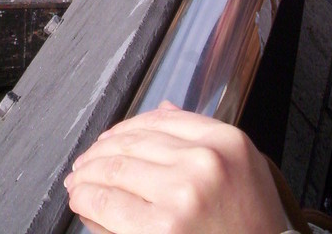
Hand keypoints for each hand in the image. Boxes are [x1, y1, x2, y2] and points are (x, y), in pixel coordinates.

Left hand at [64, 104, 289, 233]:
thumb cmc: (253, 228)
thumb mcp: (243, 170)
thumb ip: (201, 137)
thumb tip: (162, 110)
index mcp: (227, 141)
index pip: (158, 119)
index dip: (124, 129)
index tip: (108, 140)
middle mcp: (206, 162)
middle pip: (131, 143)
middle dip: (99, 154)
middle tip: (83, 165)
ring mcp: (184, 195)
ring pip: (115, 170)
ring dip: (87, 175)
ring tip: (78, 183)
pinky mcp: (163, 229)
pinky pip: (109, 204)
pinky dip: (87, 200)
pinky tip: (81, 201)